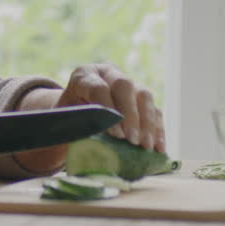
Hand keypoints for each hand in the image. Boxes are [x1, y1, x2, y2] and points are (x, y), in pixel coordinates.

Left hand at [13, 62, 164, 172]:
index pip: (99, 88)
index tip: (116, 135)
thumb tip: (93, 151)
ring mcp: (128, 84)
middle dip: (130, 115)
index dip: (108, 110)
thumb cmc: (69, 118)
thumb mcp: (66, 121)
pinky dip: (157, 129)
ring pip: (144, 95)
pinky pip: (155, 110)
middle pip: (125, 86)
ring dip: (147, 122)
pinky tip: (158, 148)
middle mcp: (108, 74)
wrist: (76, 113)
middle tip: (132, 141)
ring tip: (146, 146)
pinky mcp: (142, 98)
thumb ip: (76, 129)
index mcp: (85, 76)